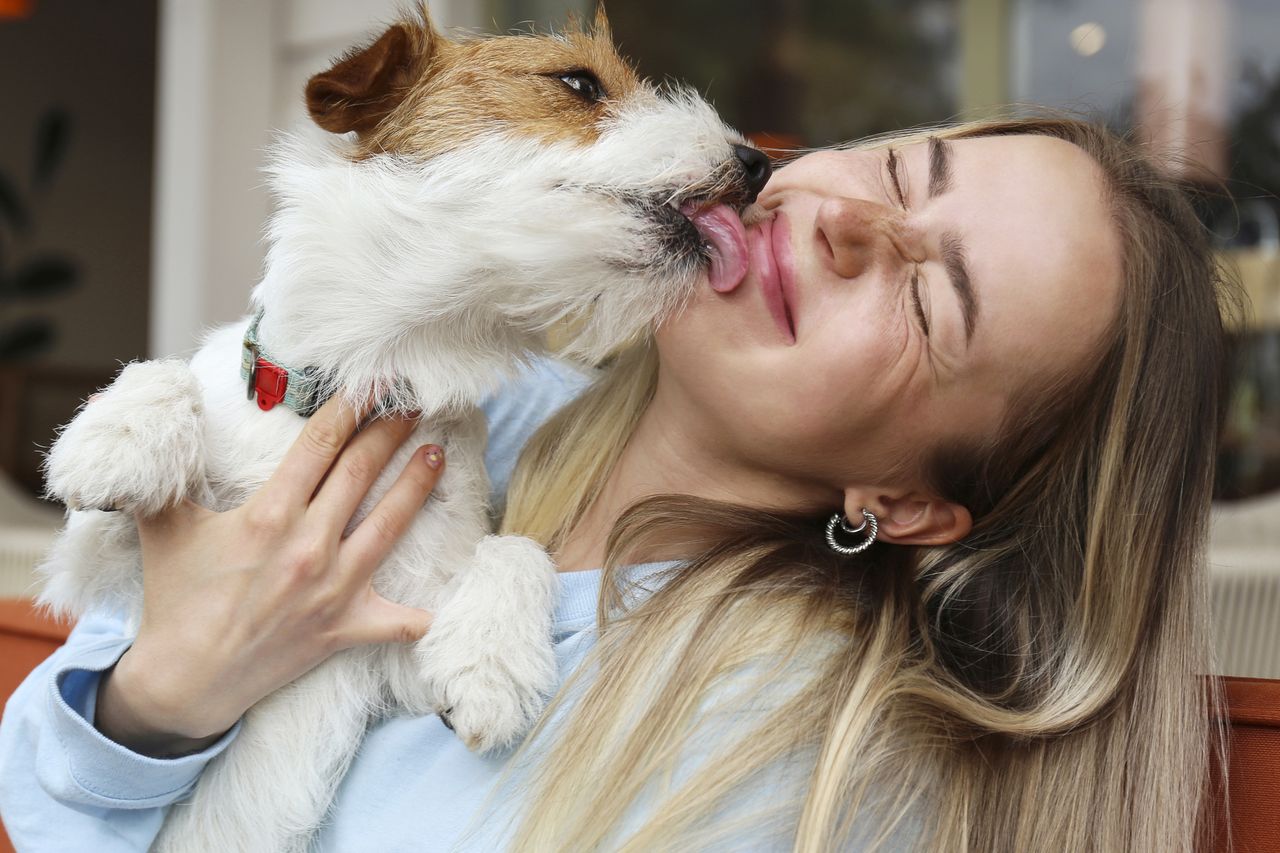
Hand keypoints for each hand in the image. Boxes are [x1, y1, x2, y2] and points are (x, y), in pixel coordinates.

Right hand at [94, 396, 442, 756]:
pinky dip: (422, 613)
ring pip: (389, 527)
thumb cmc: (177, 597)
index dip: (350, 409)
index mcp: (268, 515)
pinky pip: (397, 622)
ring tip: (437, 456)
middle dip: (390, 434)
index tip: (373, 383)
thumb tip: (139, 424)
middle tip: (415, 405)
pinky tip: (447, 597)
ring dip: (416, 488)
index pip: (319, 446)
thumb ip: (165, 475)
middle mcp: (307, 546)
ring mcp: (333, 588)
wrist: (185, 679)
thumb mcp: (164, 527)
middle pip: (360, 474)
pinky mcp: (345, 627)